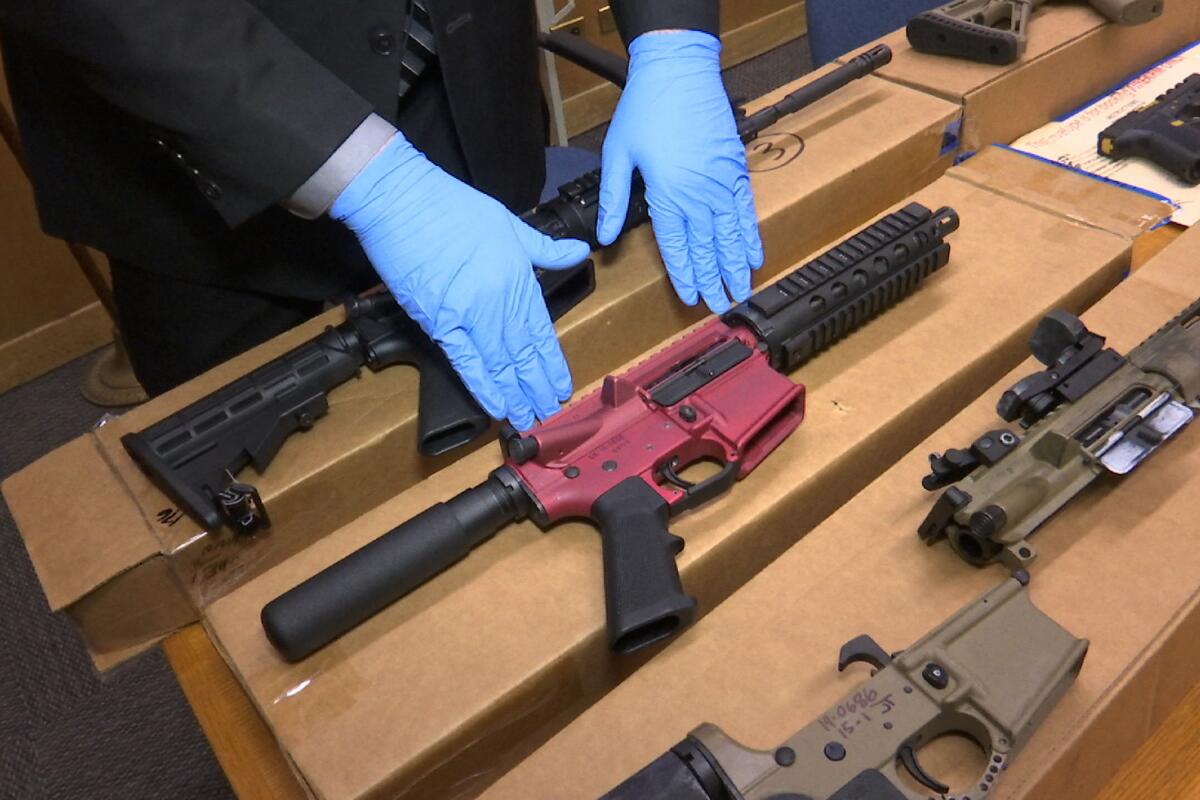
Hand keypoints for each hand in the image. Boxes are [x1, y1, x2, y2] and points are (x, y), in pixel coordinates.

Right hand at [332, 135, 589, 429]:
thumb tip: (579, 251)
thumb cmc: (451, 206)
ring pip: (500, 364)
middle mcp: (499, 301)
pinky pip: (465, 361)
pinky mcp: (438, 321)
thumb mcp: (509, 222)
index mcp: (519, 278)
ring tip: (527, 418)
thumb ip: (545, 248)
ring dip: (515, 394)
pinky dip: (482, 386)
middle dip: (537, 387)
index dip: (552, 363)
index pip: (541, 331)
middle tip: (549, 413)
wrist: (402, 201)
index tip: (562, 386)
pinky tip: (496, 406)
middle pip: (523, 354)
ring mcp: (469, 314)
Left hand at [598, 30, 763, 313]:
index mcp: (667, 193)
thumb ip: (613, 198)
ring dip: (736, 266)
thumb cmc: (645, 108)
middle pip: (708, 247)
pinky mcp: (736, 168)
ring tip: (742, 291)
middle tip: (721, 307)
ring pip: (731, 234)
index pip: (676, 246)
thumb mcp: (617, 153)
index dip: (684, 275)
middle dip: (714, 280)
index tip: (690, 299)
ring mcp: (721, 182)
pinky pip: (746, 211)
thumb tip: (603, 236)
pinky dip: (751, 235)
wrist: (680, 70)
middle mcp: (698, 193)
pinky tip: (754, 255)